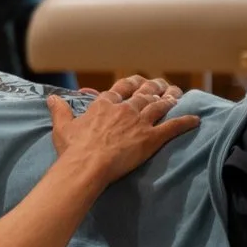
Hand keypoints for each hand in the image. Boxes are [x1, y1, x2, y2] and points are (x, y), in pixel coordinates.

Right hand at [46, 78, 198, 182]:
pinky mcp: (151, 138)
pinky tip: (195, 119)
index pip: (122, 89)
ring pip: (160, 105)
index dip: (132, 84)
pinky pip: (172, 127)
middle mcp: (124, 108)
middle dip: (155, 88)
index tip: (137, 81)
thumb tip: (51, 98)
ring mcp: (139, 122)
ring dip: (171, 99)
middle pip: (145, 93)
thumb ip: (59, 110)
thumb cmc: (73, 149)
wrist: (87, 165)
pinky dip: (185, 122)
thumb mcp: (62, 127)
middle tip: (163, 85)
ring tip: (178, 96)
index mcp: (105, 104)